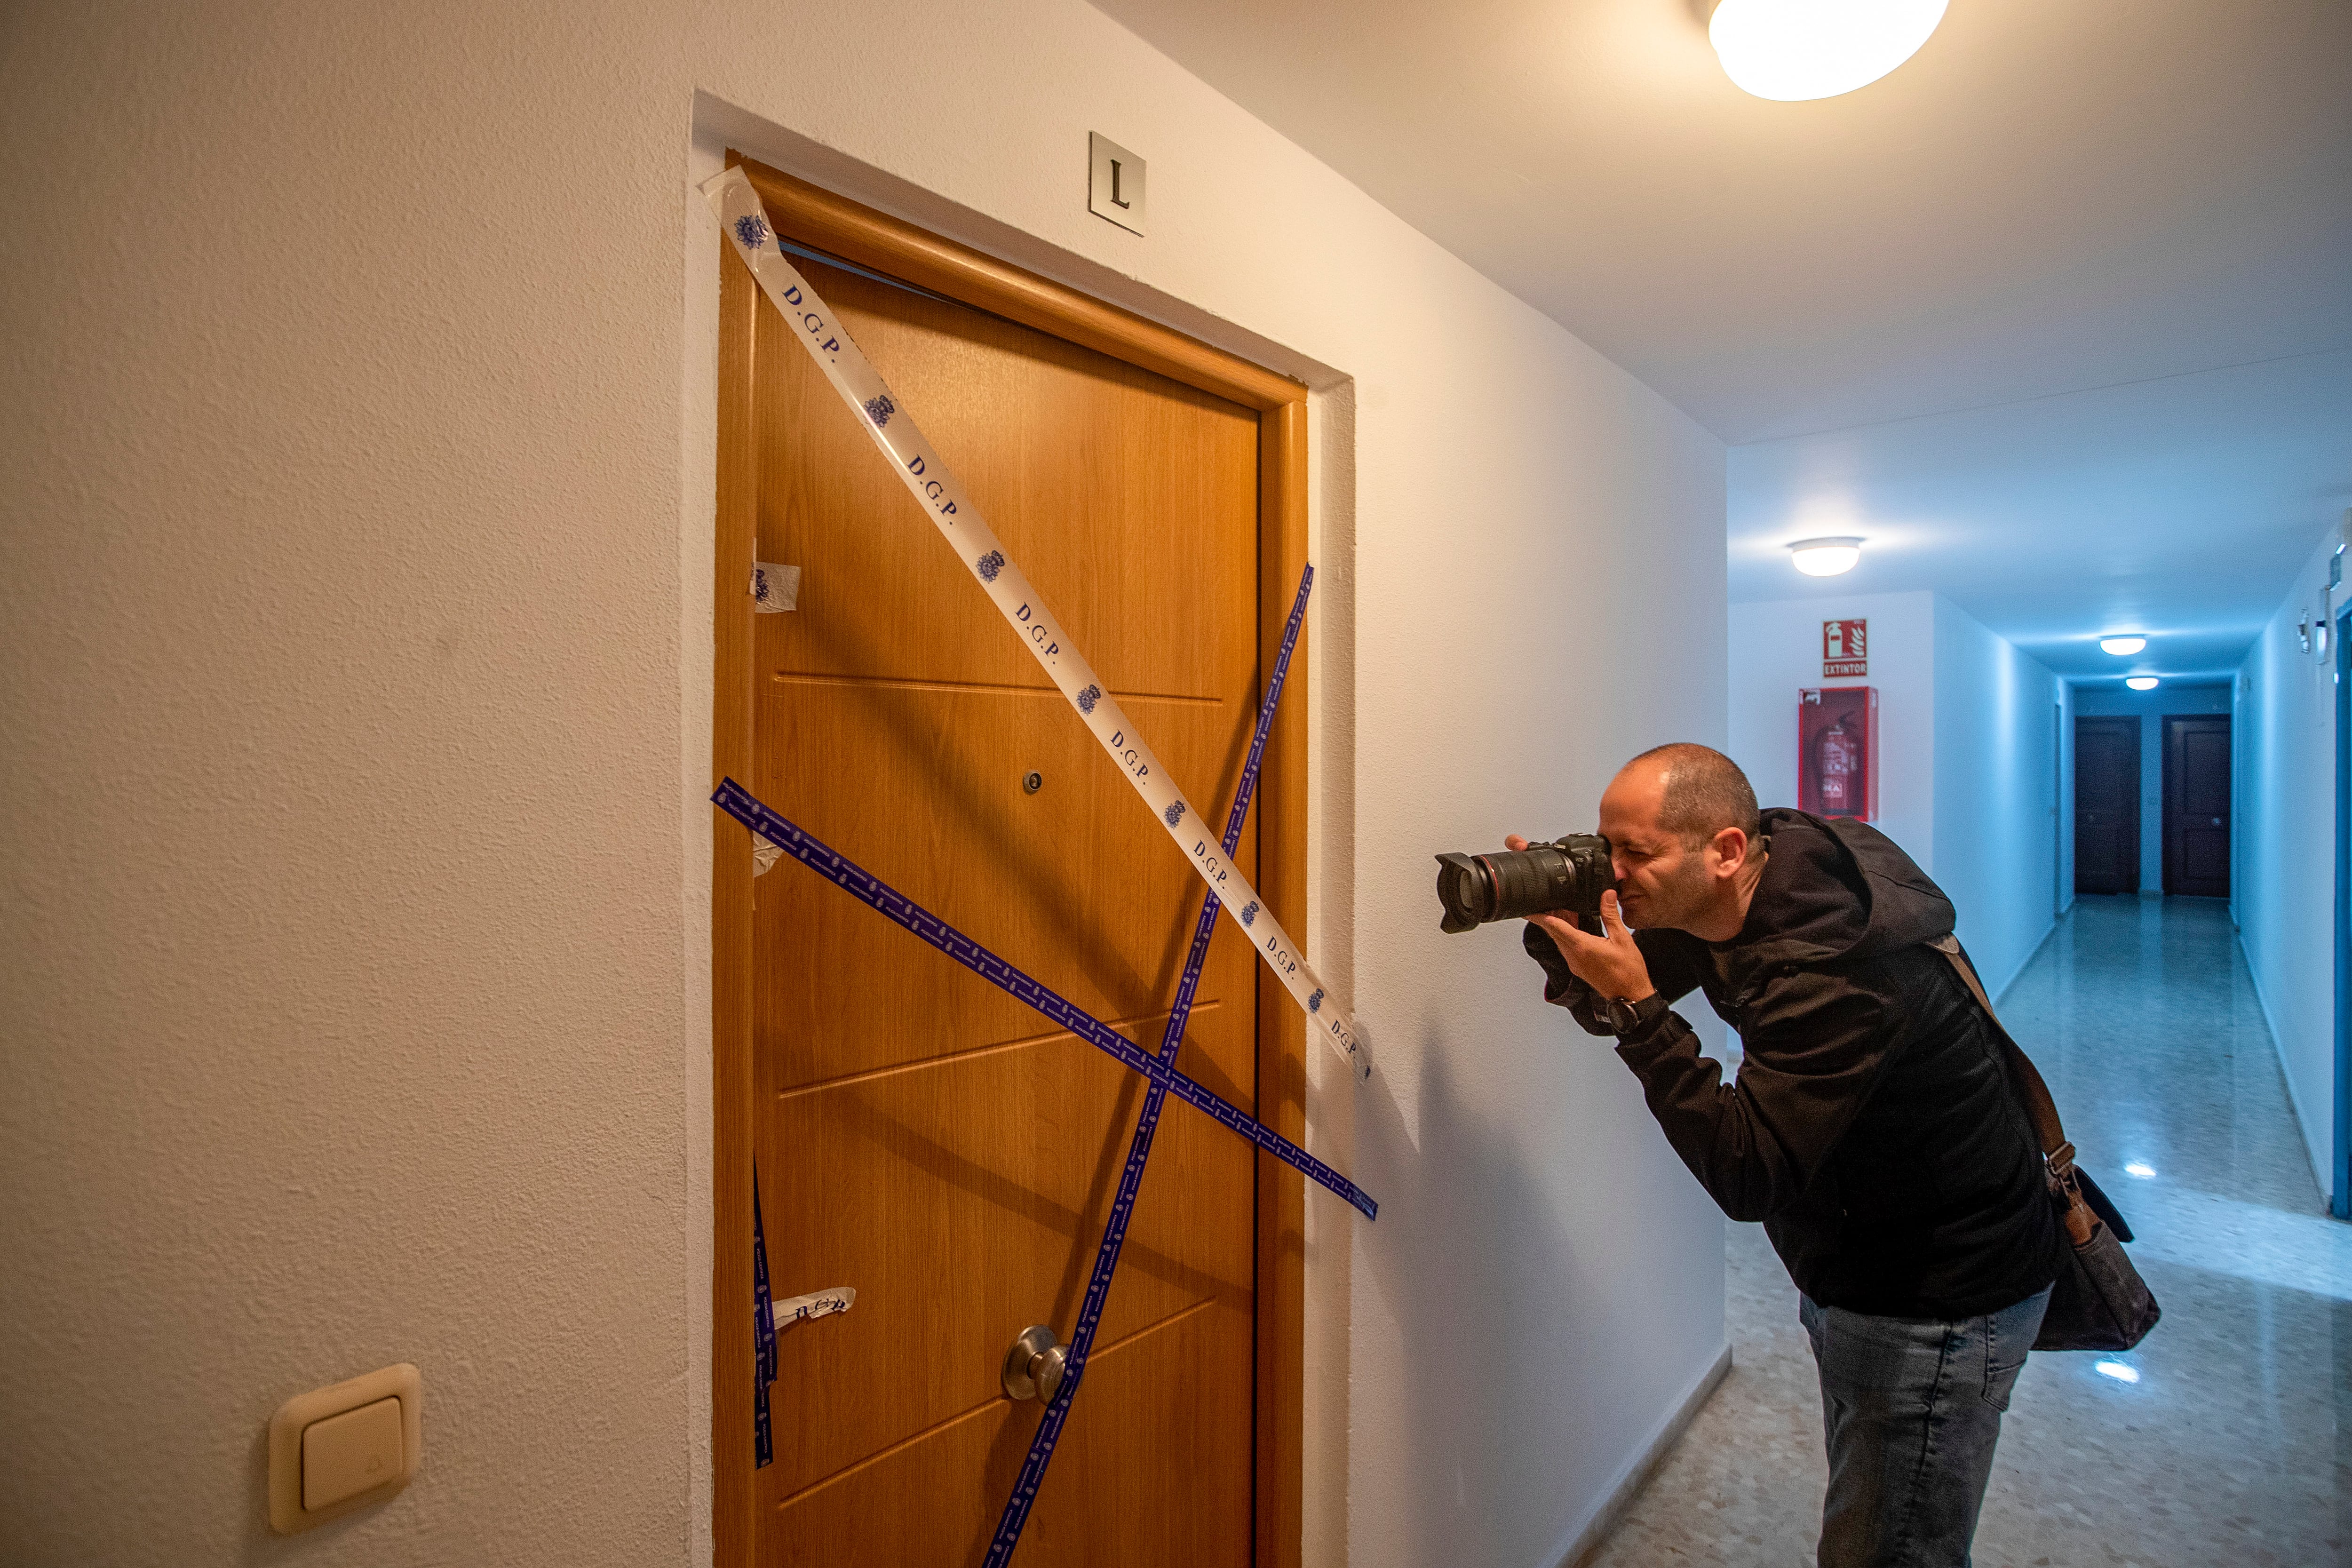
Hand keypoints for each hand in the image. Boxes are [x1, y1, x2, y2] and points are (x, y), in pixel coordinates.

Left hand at [1527, 890, 1654, 1004]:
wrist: (1631, 995)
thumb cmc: (1629, 971)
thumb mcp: (1622, 938)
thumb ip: (1611, 915)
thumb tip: (1606, 895)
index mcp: (1582, 946)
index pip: (1555, 927)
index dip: (1540, 917)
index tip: (1529, 910)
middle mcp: (1573, 956)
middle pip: (1554, 933)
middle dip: (1550, 917)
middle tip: (1550, 903)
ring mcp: (1574, 964)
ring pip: (1559, 941)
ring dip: (1559, 927)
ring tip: (1564, 912)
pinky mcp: (1578, 968)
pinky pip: (1566, 949)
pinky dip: (1566, 937)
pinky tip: (1574, 929)